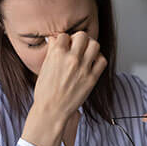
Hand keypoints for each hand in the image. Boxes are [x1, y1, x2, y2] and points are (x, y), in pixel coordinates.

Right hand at [21, 31, 106, 145]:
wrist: (52, 110)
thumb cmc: (46, 92)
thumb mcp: (44, 67)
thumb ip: (52, 51)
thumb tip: (56, 39)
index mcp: (57, 54)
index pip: (64, 35)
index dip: (64, 40)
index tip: (65, 45)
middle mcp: (71, 58)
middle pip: (82, 35)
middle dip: (79, 39)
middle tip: (77, 46)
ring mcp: (83, 68)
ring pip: (94, 44)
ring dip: (90, 47)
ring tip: (86, 53)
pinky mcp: (92, 78)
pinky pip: (102, 61)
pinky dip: (98, 59)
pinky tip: (92, 64)